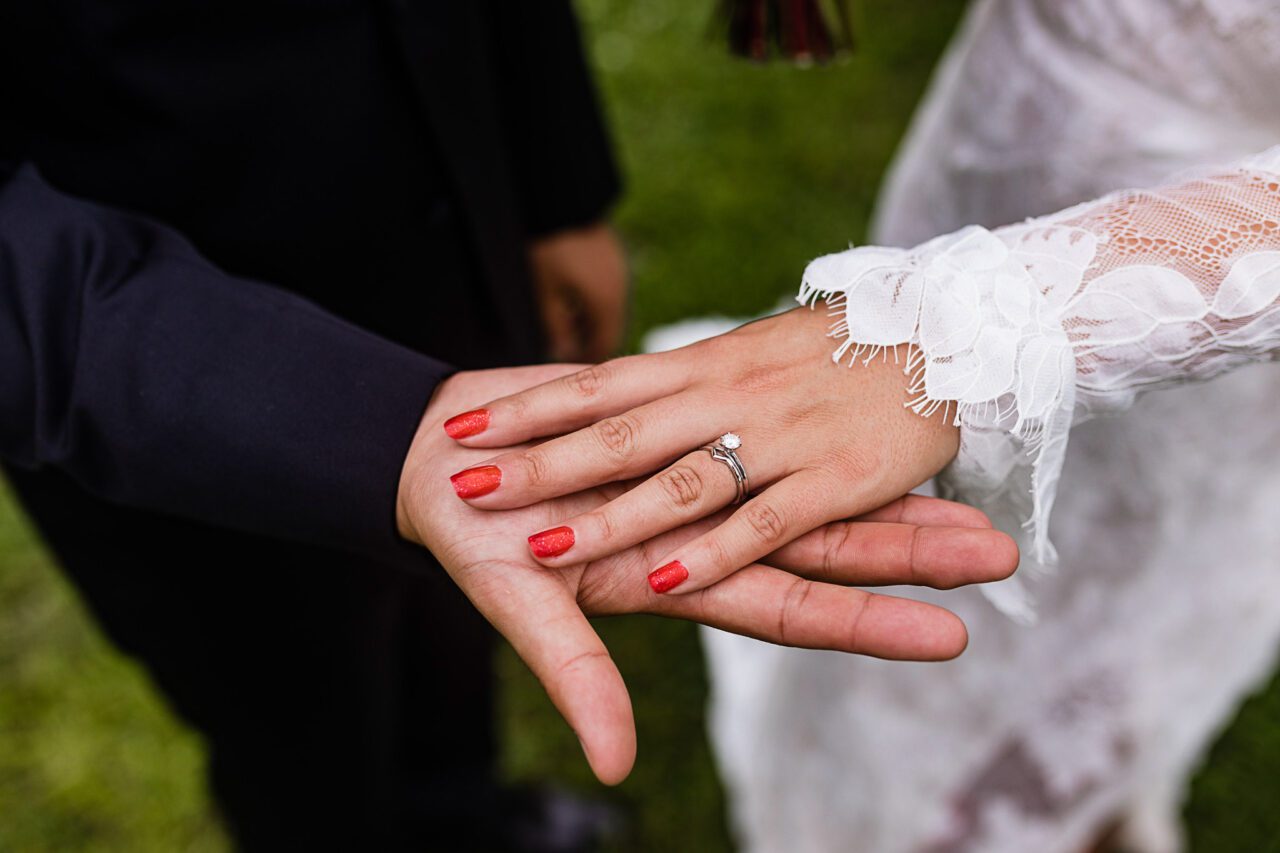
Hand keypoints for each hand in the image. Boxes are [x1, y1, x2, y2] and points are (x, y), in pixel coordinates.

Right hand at [399, 365, 1014, 783]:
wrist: (440, 456)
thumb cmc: (467, 536)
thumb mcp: (516, 602)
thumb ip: (573, 675)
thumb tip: (615, 765)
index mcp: (671, 578)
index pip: (787, 606)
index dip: (865, 621)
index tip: (949, 636)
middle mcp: (699, 534)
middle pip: (819, 546)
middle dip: (905, 551)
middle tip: (998, 552)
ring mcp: (695, 478)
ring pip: (803, 483)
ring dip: (879, 486)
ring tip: (962, 476)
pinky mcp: (680, 420)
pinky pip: (762, 422)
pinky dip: (813, 423)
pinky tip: (865, 409)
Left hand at [439, 307, 964, 594]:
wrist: (953, 323)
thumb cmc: (847, 345)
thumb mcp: (759, 348)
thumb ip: (699, 379)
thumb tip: (638, 399)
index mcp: (709, 362)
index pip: (598, 382)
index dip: (528, 404)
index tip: (460, 420)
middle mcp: (731, 394)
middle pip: (617, 430)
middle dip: (537, 459)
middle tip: (460, 481)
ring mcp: (781, 436)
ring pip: (677, 480)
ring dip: (605, 514)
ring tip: (537, 546)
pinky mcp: (837, 477)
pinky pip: (764, 520)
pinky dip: (712, 549)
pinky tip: (661, 578)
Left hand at [529, 222, 627, 361]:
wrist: (561, 200)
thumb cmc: (551, 248)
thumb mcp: (546, 292)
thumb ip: (556, 328)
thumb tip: (562, 352)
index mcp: (608, 305)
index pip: (606, 346)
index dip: (585, 358)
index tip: (564, 361)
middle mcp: (621, 291)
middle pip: (611, 330)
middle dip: (588, 340)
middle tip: (562, 343)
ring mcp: (621, 274)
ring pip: (611, 311)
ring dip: (590, 321)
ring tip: (564, 319)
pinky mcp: (615, 260)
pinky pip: (610, 292)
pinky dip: (594, 303)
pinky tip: (572, 296)